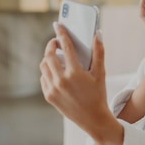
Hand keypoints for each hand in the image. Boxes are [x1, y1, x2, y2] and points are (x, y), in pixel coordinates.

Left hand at [40, 24, 122, 144]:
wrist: (93, 119)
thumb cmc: (98, 95)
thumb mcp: (100, 73)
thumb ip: (99, 52)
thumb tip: (98, 34)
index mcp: (75, 73)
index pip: (65, 47)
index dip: (61, 34)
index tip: (58, 25)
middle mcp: (61, 80)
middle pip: (49, 55)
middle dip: (51, 46)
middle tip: (56, 42)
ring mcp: (53, 89)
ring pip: (44, 66)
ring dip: (48, 59)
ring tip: (56, 57)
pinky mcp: (49, 96)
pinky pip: (43, 78)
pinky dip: (48, 72)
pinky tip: (56, 71)